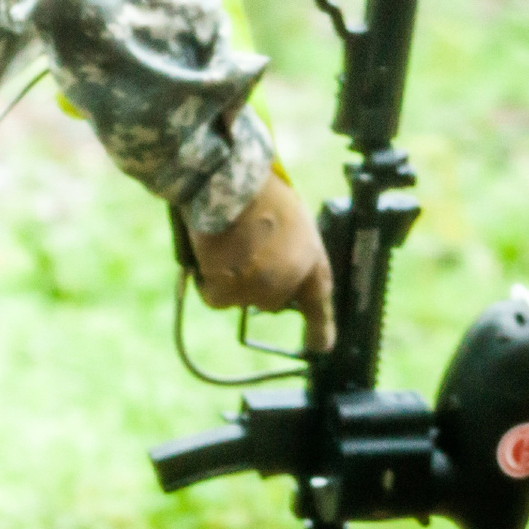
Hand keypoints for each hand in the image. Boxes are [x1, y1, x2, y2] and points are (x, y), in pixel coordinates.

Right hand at [186, 174, 334, 352]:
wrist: (227, 181)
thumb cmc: (256, 189)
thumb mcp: (291, 218)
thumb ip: (291, 247)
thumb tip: (277, 261)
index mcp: (310, 259)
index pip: (319, 301)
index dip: (321, 328)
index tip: (320, 346)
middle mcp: (288, 281)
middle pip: (272, 300)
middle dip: (260, 284)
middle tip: (245, 254)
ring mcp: (257, 289)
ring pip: (241, 298)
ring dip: (231, 278)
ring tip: (225, 244)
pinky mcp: (227, 292)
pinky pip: (216, 298)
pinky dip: (208, 281)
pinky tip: (209, 255)